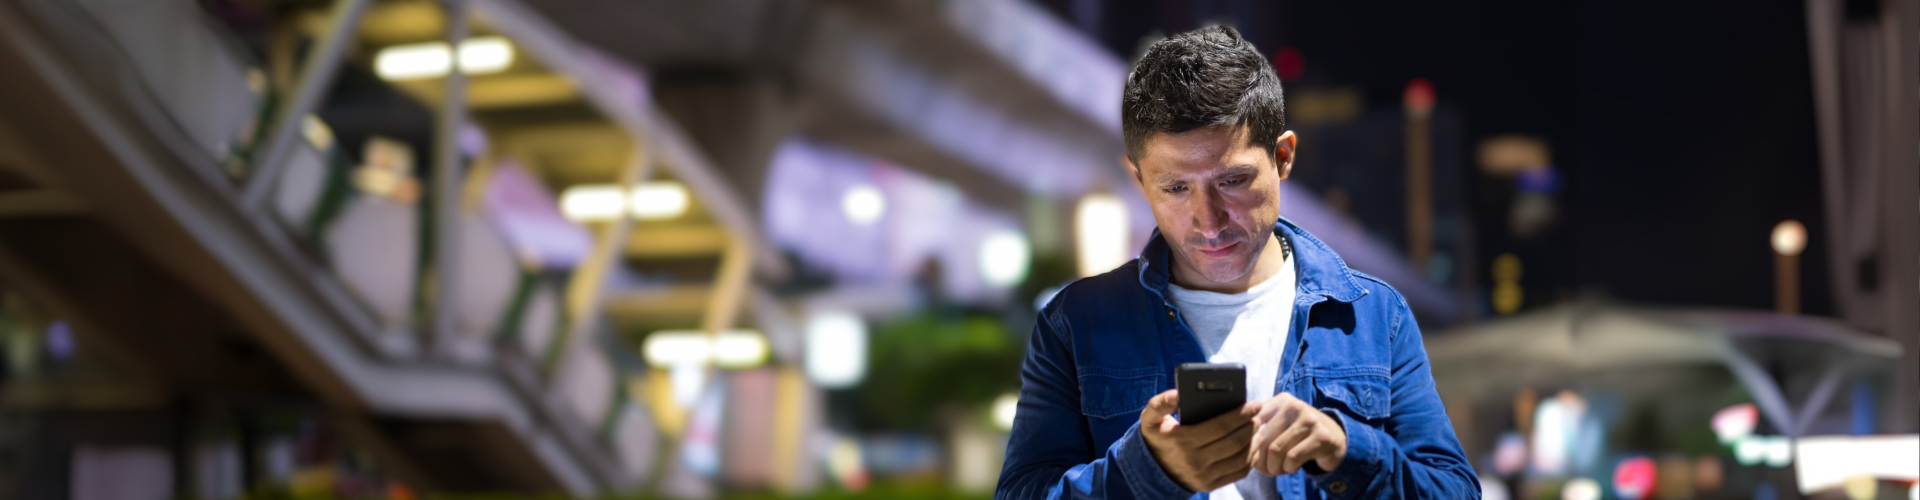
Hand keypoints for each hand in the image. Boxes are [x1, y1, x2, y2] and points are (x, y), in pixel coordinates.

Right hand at [1138, 389, 1257, 491]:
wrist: (1152, 470)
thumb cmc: (1157, 438)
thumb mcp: (1150, 419)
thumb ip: (1160, 404)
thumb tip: (1177, 395)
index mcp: (1183, 441)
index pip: (1220, 427)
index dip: (1240, 415)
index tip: (1254, 404)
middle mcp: (1195, 461)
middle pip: (1233, 442)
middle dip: (1250, 427)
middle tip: (1257, 415)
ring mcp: (1205, 476)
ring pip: (1240, 458)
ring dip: (1253, 442)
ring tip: (1257, 429)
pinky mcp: (1211, 485)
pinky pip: (1239, 473)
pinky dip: (1251, 459)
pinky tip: (1253, 446)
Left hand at [1247, 393, 1345, 475]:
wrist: (1336, 437)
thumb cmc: (1300, 434)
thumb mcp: (1282, 423)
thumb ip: (1261, 426)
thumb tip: (1239, 442)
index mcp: (1281, 400)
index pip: (1252, 422)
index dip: (1248, 444)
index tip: (1251, 455)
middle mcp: (1295, 406)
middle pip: (1263, 439)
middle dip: (1261, 461)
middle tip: (1265, 470)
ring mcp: (1310, 420)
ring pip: (1276, 450)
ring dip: (1274, 467)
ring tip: (1278, 470)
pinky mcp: (1321, 436)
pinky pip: (1293, 458)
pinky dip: (1288, 469)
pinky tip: (1291, 468)